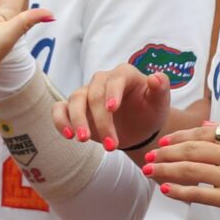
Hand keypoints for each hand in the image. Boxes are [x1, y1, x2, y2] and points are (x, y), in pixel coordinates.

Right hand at [52, 62, 173, 149]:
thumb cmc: (150, 111)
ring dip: (77, 121)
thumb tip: (155, 77)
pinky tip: (68, 135)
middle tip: (111, 146)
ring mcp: (86, 93)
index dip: (113, 93)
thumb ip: (160, 89)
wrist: (138, 126)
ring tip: (84, 140)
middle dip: (101, 120)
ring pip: (75, 99)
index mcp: (124, 74)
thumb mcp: (160, 102)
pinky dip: (60, 120)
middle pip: (94, 94)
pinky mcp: (73, 107)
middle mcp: (102, 80)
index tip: (113, 109)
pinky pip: (59, 109)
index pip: (116, 79)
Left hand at [145, 120, 219, 219]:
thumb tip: (205, 124)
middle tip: (147, 156)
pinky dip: (179, 191)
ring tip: (148, 171)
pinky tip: (166, 189)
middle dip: (164, 153)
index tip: (162, 142)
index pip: (201, 134)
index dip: (177, 137)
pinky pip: (199, 194)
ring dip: (164, 170)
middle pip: (190, 150)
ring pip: (189, 170)